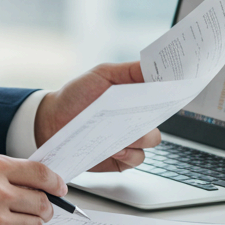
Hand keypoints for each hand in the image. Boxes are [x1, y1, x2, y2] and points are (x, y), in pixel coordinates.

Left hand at [34, 61, 160, 171]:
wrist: (51, 120)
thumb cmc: (76, 95)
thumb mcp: (101, 74)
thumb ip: (129, 71)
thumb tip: (152, 66)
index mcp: (135, 96)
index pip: (161, 93)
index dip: (170, 90)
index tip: (173, 86)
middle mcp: (136, 117)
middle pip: (160, 118)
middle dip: (154, 114)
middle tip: (141, 111)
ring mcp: (130, 138)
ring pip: (151, 140)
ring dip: (140, 136)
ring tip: (121, 132)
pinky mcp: (121, 158)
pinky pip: (137, 158)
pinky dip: (128, 153)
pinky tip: (114, 147)